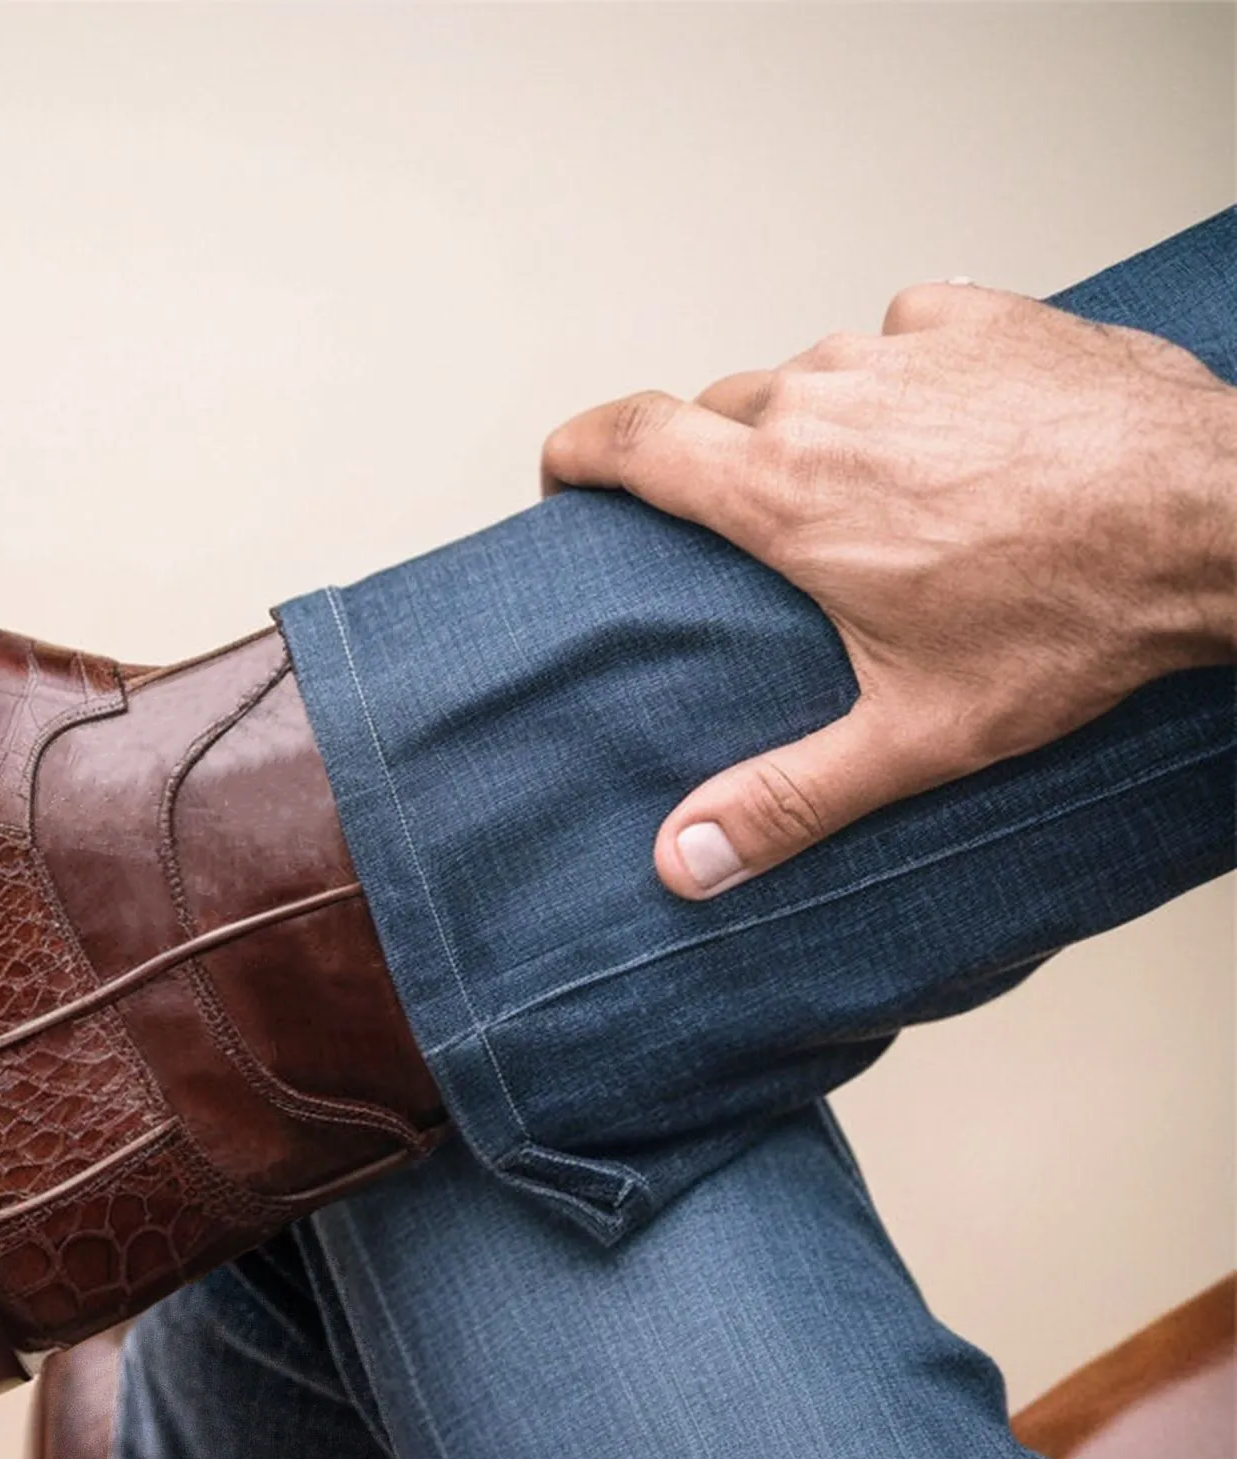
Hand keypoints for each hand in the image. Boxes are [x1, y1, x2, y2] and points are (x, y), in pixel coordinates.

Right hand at [540, 284, 1236, 898]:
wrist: (1217, 519)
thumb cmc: (1074, 617)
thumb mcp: (913, 737)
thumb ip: (783, 798)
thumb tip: (686, 860)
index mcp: (781, 492)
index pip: (631, 438)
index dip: (578, 451)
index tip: (565, 475)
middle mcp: (826, 400)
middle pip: (719, 414)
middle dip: (715, 467)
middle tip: (755, 534)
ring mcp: (905, 349)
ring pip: (810, 373)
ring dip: (814, 425)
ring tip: (868, 493)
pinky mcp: (982, 318)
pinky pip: (901, 337)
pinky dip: (901, 379)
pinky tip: (946, 431)